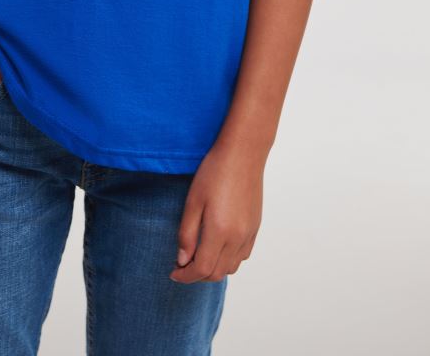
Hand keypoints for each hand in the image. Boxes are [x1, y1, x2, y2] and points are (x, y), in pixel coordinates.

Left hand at [169, 139, 263, 282]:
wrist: (243, 153)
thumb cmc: (214, 172)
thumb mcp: (193, 201)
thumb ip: (186, 234)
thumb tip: (182, 260)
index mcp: (219, 231)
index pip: (202, 269)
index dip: (185, 276)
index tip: (173, 272)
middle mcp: (237, 237)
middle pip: (217, 273)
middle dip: (197, 275)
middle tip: (182, 265)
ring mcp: (249, 233)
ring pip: (231, 267)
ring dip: (214, 269)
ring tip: (199, 256)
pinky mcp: (255, 227)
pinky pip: (242, 255)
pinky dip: (228, 259)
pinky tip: (217, 247)